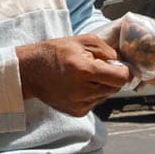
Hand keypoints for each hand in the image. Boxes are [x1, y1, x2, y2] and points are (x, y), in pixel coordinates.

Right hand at [16, 35, 131, 116]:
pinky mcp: (76, 112)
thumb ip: (107, 50)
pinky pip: (96, 102)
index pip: (120, 78)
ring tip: (85, 76)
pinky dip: (93, 93)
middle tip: (99, 68)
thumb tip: (122, 63)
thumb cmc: (57, 52)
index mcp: (85, 71)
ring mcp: (79, 104)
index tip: (118, 66)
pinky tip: (80, 85)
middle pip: (116, 88)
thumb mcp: (83, 41)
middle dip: (112, 77)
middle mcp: (83, 91)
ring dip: (103, 86)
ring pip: (107, 96)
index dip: (123, 70)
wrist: (31, 71)